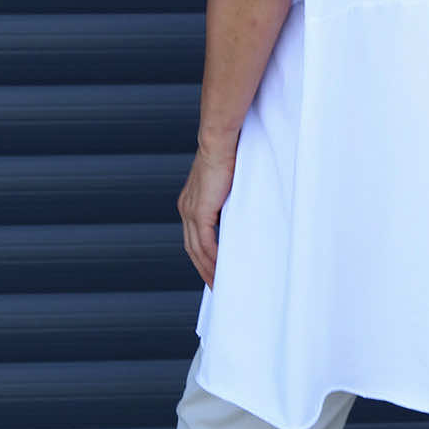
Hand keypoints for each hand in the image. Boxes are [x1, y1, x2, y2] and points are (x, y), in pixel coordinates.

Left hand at [177, 136, 237, 288]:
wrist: (220, 141)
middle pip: (192, 249)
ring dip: (208, 269)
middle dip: (203, 270)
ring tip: (220, 285)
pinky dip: (212, 259)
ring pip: (197, 250)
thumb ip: (229, 200)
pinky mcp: (200, 212)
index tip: (213, 270)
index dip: (202, 256)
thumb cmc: (229, 155)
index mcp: (190, 203)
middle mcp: (186, 209)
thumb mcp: (228, 184)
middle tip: (216, 287)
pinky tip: (221, 270)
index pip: (194, 237)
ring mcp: (191, 211)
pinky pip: (205, 244)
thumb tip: (241, 212)